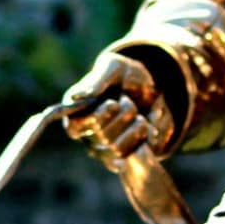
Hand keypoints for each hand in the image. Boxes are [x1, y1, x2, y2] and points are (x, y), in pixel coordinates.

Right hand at [62, 50, 175, 170]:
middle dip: (122, 116)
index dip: (94, 118)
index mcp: (77, 113)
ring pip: (117, 149)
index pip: (74, 127)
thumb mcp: (112, 69)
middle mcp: (89, 133)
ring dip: (134, 129)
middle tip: (128, 101)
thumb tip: (74, 97)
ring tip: (141, 116)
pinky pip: (135, 154)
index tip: (112, 103)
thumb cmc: (122, 73)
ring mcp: (107, 146)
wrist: (147, 84)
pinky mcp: (126, 152)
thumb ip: (95, 82)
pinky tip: (149, 123)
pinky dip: (146, 138)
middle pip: (101, 137)